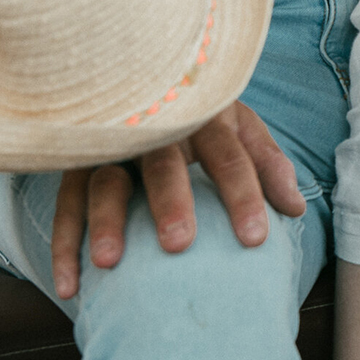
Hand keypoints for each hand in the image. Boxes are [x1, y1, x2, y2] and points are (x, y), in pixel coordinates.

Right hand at [49, 102, 305, 299]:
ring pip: (104, 178)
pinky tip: (70, 286)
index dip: (243, 194)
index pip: (230, 154)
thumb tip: (296, 209)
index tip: (255, 239)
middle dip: (170, 199)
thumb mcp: (240, 129)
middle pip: (163, 160)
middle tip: (178, 245)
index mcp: (205, 116)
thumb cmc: (204, 117)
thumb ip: (267, 166)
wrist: (147, 73)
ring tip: (109, 263)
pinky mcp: (77, 162)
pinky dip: (64, 244)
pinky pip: (65, 203)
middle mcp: (155, 125)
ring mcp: (111, 142)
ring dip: (104, 219)